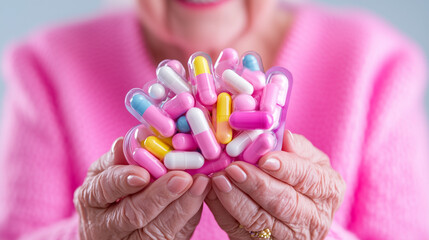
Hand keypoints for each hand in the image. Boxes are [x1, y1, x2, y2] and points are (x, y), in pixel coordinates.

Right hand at [74, 137, 210, 239]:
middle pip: (133, 214)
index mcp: (91, 199)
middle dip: (160, 195)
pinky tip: (201, 197)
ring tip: (201, 183)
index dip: (123, 181)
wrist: (113, 228)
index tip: (143, 174)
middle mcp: (105, 226)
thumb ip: (118, 159)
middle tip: (183, 177)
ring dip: (183, 206)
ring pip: (157, 230)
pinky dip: (190, 216)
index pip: (104, 189)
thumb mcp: (106, 172)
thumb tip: (129, 139)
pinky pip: (175, 236)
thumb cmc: (111, 190)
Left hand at [205, 131, 345, 238]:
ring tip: (219, 179)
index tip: (266, 159)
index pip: (308, 178)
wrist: (295, 215)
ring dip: (236, 199)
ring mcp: (288, 236)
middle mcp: (314, 217)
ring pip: (260, 220)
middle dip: (257, 184)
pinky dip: (223, 212)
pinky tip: (213, 193)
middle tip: (234, 168)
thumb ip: (296, 148)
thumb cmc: (299, 177)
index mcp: (328, 188)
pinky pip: (238, 231)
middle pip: (284, 202)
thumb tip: (282, 134)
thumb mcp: (306, 160)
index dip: (287, 168)